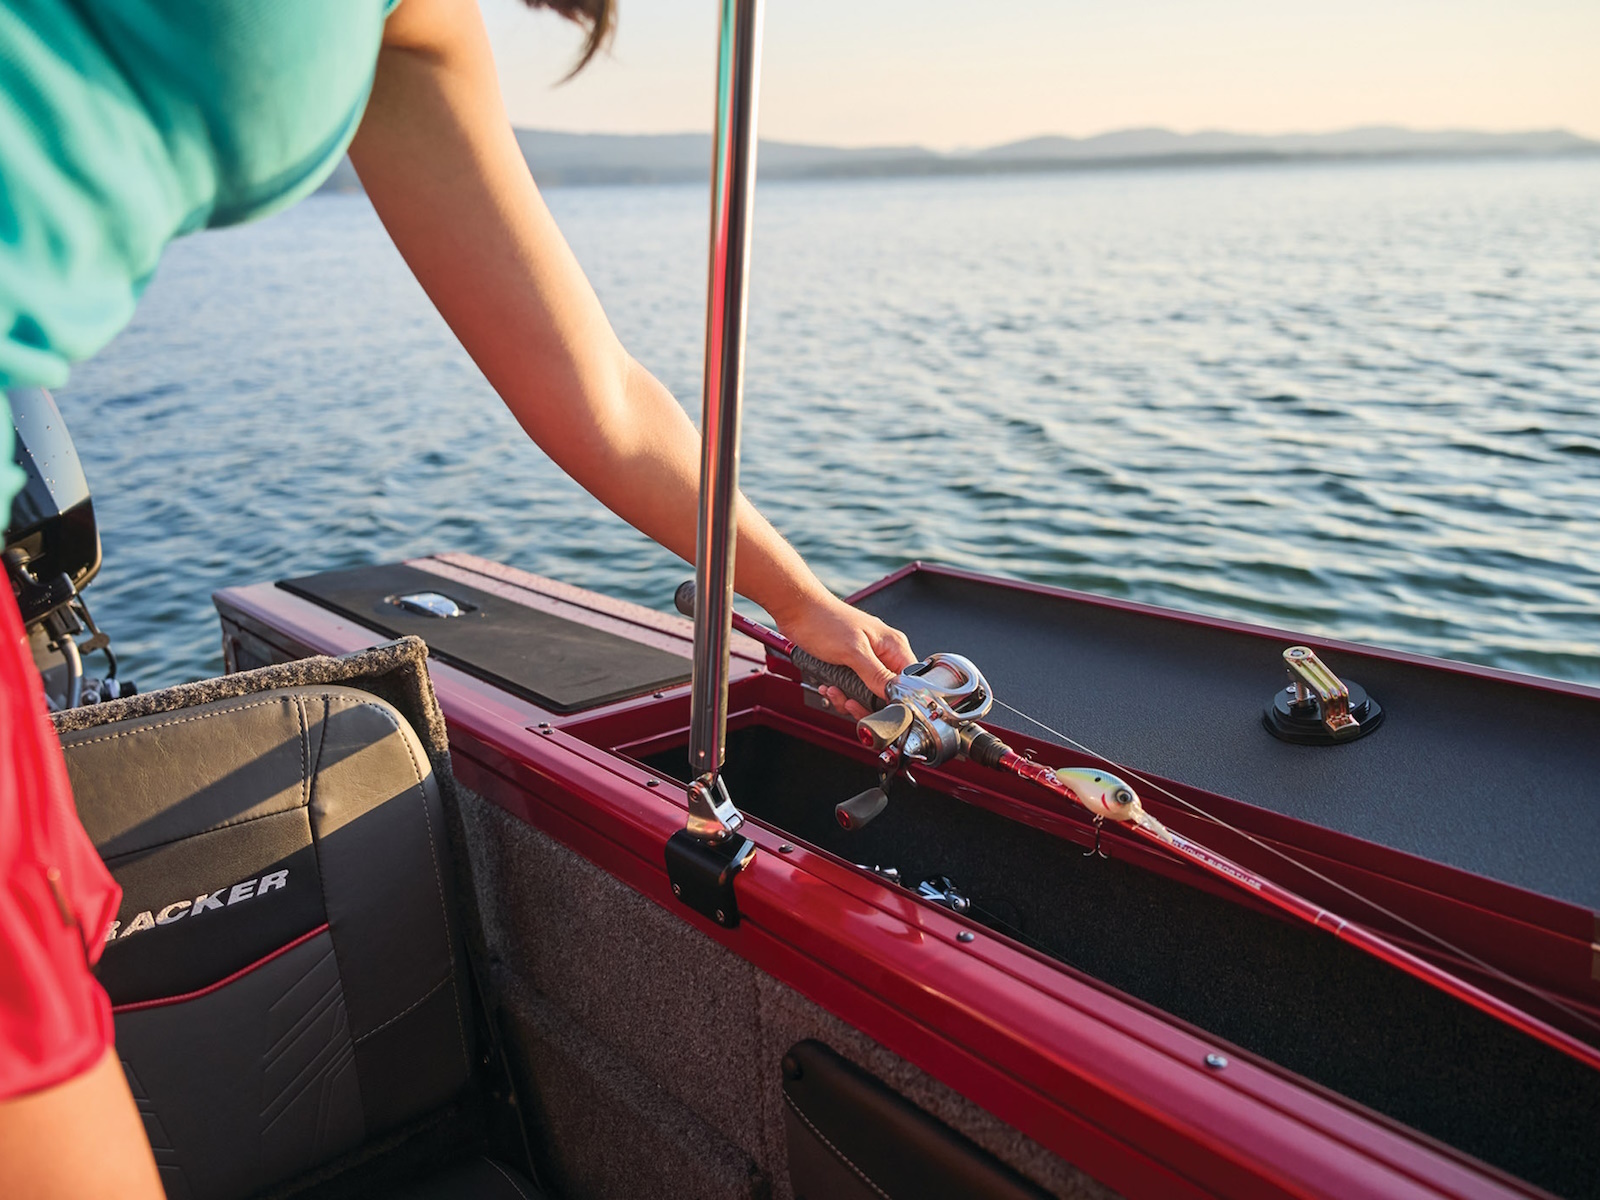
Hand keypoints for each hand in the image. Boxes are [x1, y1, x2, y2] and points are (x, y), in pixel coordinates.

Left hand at [774, 594, 916, 719]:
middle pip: (887, 692)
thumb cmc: (825, 619)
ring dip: (848, 697)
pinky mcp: (850, 665)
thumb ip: (876, 674)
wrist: (798, 611)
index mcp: (893, 646)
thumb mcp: (854, 651)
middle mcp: (883, 653)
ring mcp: (866, 660)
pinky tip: (828, 686)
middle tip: (850, 701)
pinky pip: (851, 688)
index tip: (878, 706)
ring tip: (834, 690)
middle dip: (865, 701)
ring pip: (867, 693)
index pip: (909, 680)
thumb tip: (895, 693)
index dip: (896, 697)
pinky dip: (839, 691)